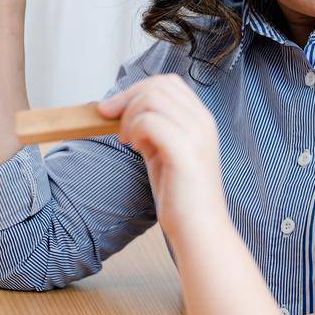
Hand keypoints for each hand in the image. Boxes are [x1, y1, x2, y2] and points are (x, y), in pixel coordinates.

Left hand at [98, 75, 224, 238]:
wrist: (200, 230)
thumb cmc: (182, 197)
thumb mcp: (165, 154)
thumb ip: (153, 131)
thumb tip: (126, 116)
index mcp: (202, 119)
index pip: (168, 83)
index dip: (137, 90)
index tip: (115, 111)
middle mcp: (203, 121)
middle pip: (158, 85)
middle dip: (127, 98)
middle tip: (111, 121)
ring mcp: (196, 134)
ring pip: (152, 98)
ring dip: (130, 115)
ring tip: (127, 140)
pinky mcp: (184, 151)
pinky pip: (150, 121)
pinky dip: (134, 129)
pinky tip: (134, 148)